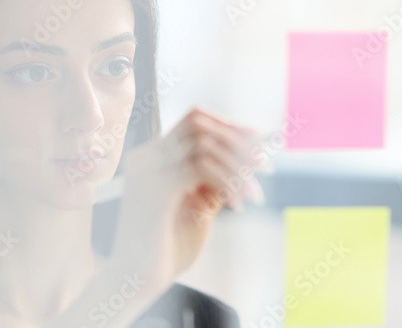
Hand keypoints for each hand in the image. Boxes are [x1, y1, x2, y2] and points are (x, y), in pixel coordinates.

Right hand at [112, 107, 266, 291]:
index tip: (256, 138)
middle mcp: (147, 158)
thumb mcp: (197, 207)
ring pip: (204, 145)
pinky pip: (203, 168)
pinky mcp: (157, 189)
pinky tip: (238, 206)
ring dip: (238, 166)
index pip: (192, 121)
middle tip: (265, 165)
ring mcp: (149, 171)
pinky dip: (228, 182)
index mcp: (152, 158)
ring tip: (255, 194)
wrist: (137, 279)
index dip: (228, 125)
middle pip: (199, 125)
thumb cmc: (166, 248)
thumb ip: (213, 181)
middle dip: (238, 142)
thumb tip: (245, 160)